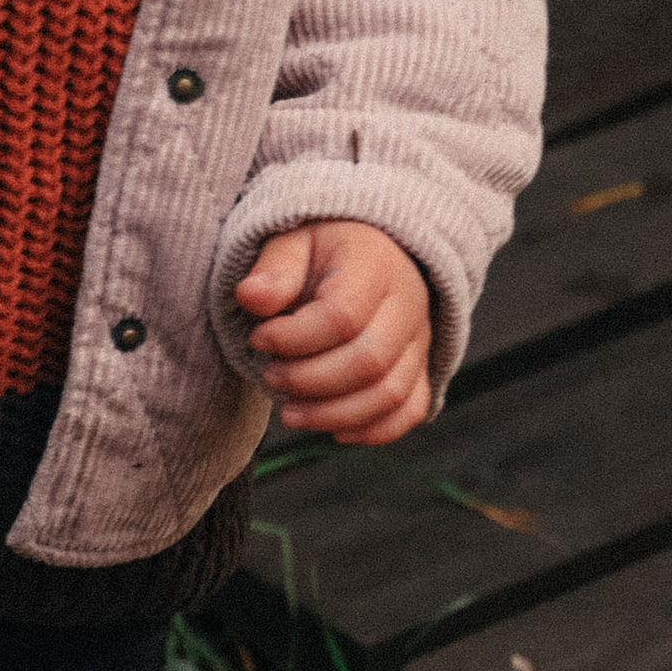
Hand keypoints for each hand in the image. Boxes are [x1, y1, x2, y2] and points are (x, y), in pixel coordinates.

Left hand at [234, 220, 431, 443]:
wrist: (366, 247)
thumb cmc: (321, 247)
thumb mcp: (292, 240)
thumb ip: (274, 269)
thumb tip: (251, 297)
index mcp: (376, 265)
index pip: (343, 317)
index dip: (294, 338)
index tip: (259, 338)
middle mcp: (409, 304)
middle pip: (369, 362)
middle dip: (309, 380)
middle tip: (271, 376)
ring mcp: (419, 339)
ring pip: (390, 394)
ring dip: (333, 414)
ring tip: (289, 411)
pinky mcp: (420, 367)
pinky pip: (411, 410)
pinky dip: (372, 430)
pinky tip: (332, 430)